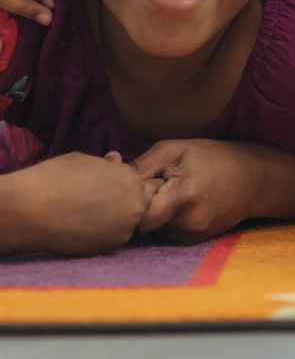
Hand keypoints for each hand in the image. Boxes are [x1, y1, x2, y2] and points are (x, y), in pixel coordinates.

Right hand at [0, 151, 160, 255]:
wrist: (31, 209)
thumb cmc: (57, 178)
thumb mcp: (88, 161)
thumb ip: (109, 166)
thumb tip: (116, 160)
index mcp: (133, 181)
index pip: (149, 184)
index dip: (134, 185)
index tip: (119, 187)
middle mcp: (135, 207)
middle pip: (142, 205)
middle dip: (130, 202)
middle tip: (105, 202)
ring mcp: (122, 231)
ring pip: (127, 224)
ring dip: (116, 220)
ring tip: (90, 214)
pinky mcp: (105, 249)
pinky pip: (111, 239)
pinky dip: (102, 234)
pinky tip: (83, 227)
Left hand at [135, 139, 265, 243]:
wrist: (254, 178)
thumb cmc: (213, 157)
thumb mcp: (176, 149)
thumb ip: (142, 165)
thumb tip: (109, 176)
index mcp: (184, 194)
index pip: (139, 216)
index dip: (133, 202)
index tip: (138, 187)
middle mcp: (188, 221)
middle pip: (144, 223)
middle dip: (143, 206)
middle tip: (158, 186)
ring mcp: (193, 235)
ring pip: (154, 230)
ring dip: (155, 214)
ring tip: (173, 193)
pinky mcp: (194, 242)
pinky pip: (166, 234)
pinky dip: (167, 221)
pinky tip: (181, 204)